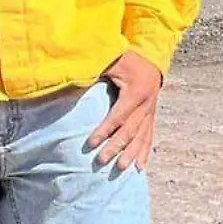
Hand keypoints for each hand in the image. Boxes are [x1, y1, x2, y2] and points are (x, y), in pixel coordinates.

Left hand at [90, 50, 163, 170]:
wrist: (152, 54)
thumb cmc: (126, 57)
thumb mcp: (111, 61)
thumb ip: (94, 71)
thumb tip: (70, 78)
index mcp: (136, 90)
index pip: (118, 116)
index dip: (104, 131)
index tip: (90, 144)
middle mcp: (147, 103)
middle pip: (131, 130)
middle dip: (116, 147)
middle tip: (101, 162)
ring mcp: (152, 110)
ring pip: (142, 136)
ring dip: (132, 154)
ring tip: (122, 169)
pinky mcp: (152, 114)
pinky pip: (149, 136)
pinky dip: (144, 151)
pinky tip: (140, 167)